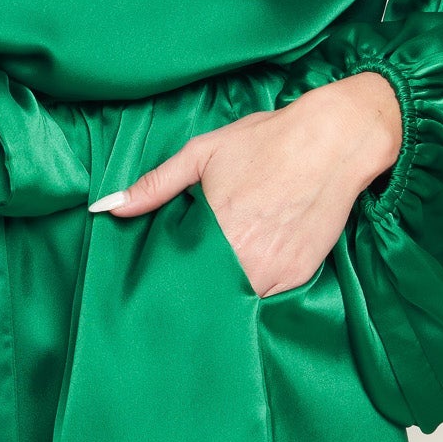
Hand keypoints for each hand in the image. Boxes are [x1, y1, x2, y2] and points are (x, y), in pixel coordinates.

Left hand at [88, 71, 403, 296]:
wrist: (336, 140)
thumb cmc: (267, 142)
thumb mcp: (203, 153)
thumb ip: (155, 185)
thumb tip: (106, 208)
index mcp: (215, 230)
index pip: (176, 277)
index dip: (164, 279)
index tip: (154, 279)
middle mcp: (246, 260)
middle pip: (206, 293)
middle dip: (192, 288)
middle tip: (183, 277)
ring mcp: (276, 272)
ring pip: (236, 300)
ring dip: (222, 292)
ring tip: (211, 275)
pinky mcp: (299, 276)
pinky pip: (267, 296)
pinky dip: (254, 287)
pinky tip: (247, 268)